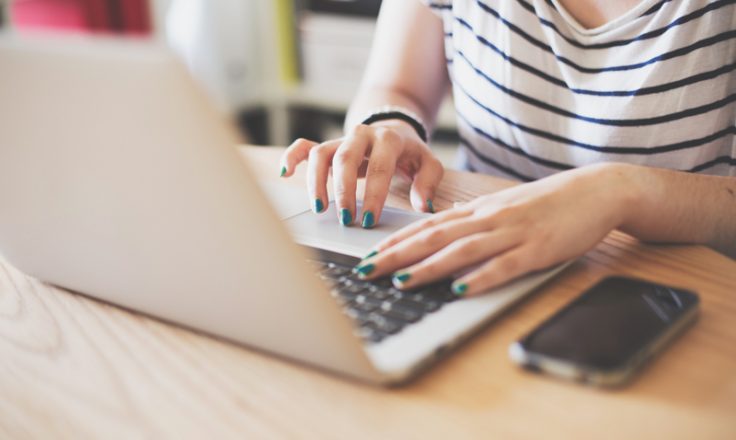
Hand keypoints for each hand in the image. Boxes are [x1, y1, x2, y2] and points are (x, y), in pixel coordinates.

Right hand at [279, 120, 443, 227]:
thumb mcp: (428, 163)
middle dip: (344, 191)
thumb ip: (428, 182)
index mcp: (388, 139)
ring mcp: (341, 139)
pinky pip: (305, 146)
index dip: (373, 194)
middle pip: (345, 159)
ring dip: (317, 181)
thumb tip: (422, 205)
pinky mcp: (327, 145)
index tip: (369, 219)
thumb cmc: (410, 153)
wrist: (394, 129)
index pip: (379, 167)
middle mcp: (361, 136)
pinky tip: (286, 173)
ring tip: (320, 208)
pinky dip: (293, 157)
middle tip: (346, 219)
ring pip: (321, 154)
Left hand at [353, 163, 634, 295]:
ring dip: (428, 266)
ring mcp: (513, 233)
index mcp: (479, 210)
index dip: (395, 241)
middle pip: (434, 237)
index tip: (367, 255)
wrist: (596, 190)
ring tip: (399, 280)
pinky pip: (504, 265)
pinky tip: (460, 289)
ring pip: (462, 250)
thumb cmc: (548, 202)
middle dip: (396, 254)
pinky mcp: (537, 249)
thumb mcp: (504, 206)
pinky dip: (480, 278)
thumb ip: (473, 219)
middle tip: (366, 269)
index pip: (427, 226)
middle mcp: (489, 218)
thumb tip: (443, 227)